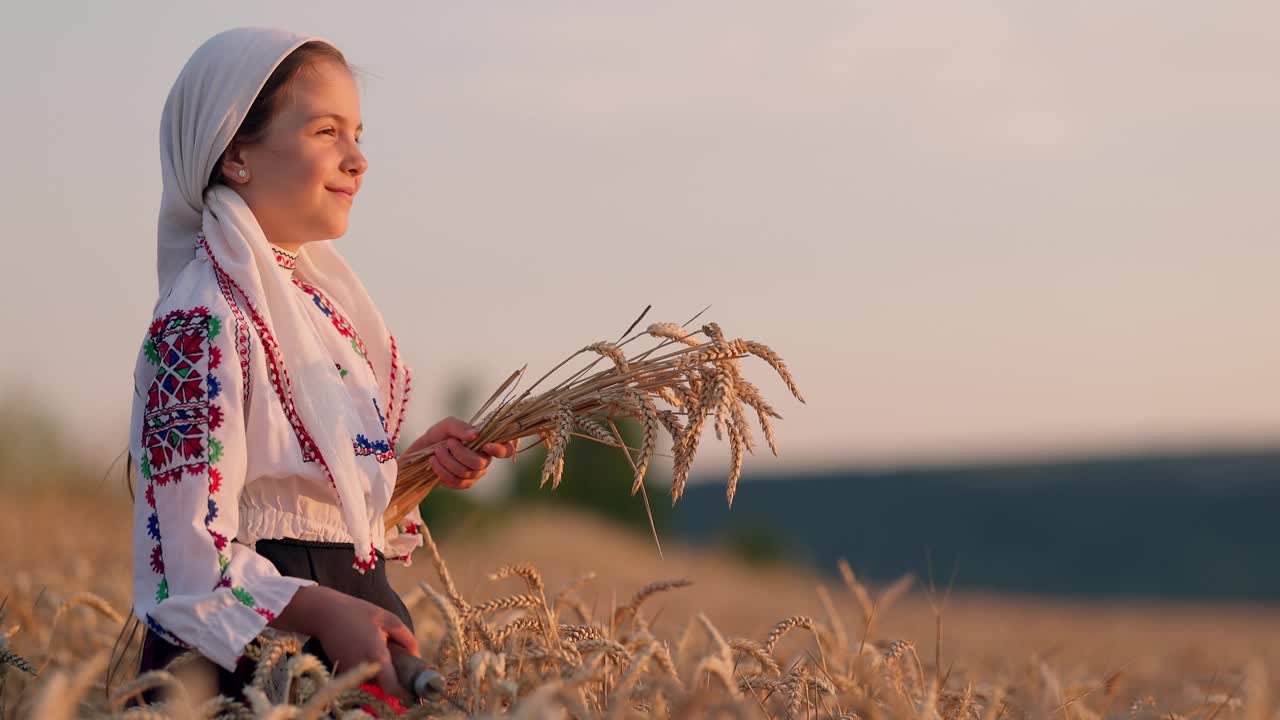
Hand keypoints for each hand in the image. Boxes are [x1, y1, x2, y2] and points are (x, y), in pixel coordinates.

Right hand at [270, 585, 418, 700]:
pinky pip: (363, 674)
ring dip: (382, 669)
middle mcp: (362, 670)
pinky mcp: (343, 671)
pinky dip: (369, 666)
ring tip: (381, 646)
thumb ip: (407, 639)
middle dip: (395, 675)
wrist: (324, 613)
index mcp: (376, 658)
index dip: (405, 691)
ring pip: (374, 679)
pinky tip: (367, 647)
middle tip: (401, 657)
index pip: (393, 689)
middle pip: (385, 684)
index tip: (412, 686)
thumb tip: (417, 656)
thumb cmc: (358, 613)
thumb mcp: (389, 619)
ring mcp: (350, 673)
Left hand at [405, 416, 516, 489]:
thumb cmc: (440, 434)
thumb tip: (475, 435)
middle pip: (479, 463)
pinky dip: (442, 470)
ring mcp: (475, 474)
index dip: (500, 450)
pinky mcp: (463, 484)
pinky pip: (455, 482)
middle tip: (448, 443)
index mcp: (487, 443)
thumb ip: (460, 427)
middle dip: (460, 453)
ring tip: (437, 451)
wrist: (422, 450)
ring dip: (447, 460)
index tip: (486, 445)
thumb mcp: (448, 425)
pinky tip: (434, 461)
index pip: (506, 450)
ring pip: (465, 473)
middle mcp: (485, 460)